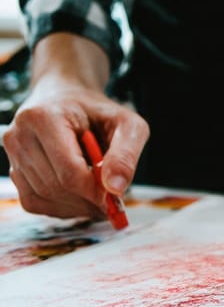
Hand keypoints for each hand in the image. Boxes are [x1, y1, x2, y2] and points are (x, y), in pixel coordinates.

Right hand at [4, 80, 148, 218]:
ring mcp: (13, 153)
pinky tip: (80, 197)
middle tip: (111, 203)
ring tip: (98, 195)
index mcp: (45, 117)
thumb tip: (115, 189)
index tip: (116, 200)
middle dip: (87, 200)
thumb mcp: (127, 124)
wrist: (69, 100)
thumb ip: (126, 154)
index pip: (69, 170)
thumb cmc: (99, 112)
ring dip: (76, 205)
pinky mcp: (14, 169)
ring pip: (43, 197)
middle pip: (55, 186)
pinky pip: (34, 201)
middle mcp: (21, 134)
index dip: (95, 191)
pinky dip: (61, 206)